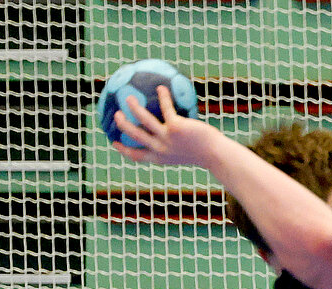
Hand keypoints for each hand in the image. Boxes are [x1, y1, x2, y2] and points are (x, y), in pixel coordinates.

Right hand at [111, 84, 225, 167]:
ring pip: (144, 120)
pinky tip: (162, 87)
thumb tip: (173, 129)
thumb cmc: (205, 154)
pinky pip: (166, 108)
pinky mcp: (176, 128)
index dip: (124, 150)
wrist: (217, 155)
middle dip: (123, 125)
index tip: (114, 142)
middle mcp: (161, 149)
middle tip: (116, 115)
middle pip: (135, 136)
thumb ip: (176, 143)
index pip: (137, 156)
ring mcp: (167, 138)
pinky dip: (163, 97)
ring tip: (128, 97)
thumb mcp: (186, 152)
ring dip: (135, 108)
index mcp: (161, 157)